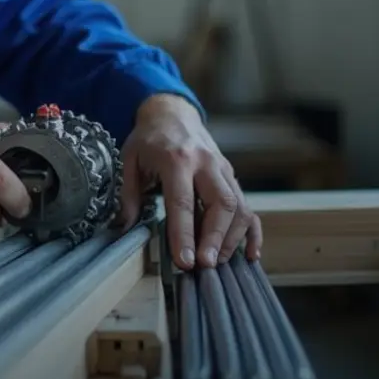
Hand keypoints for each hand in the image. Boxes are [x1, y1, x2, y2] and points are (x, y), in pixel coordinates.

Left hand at [117, 94, 261, 270]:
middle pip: (221, 203)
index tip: (185, 261)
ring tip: (216, 262)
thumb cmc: (149, 139)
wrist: (171, 113)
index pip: (182, 202)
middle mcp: (205, 163)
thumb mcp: (129, 160)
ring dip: (231, 238)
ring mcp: (222, 169)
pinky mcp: (231, 176)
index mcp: (176, 159)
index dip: (184, 234)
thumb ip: (128, 195)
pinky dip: (253, 232)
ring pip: (240, 206)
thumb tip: (124, 229)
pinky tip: (250, 254)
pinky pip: (250, 207)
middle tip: (205, 265)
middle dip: (215, 238)